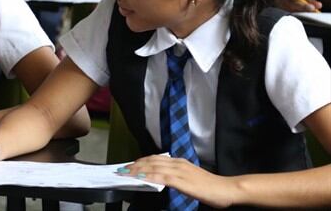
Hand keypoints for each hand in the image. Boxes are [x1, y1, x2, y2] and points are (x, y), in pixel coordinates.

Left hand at [122, 155, 238, 208]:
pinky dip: (149, 177)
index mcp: (179, 162)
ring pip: (153, 167)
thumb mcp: (190, 178)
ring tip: (125, 172)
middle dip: (134, 165)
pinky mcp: (182, 181)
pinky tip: (140, 178)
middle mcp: (177, 164)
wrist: (227, 189)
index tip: (129, 165)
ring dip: (137, 170)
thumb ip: (176, 176)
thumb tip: (161, 178)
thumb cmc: (210, 186)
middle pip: (151, 161)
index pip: (155, 159)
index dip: (140, 161)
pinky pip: (162, 177)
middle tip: (121, 169)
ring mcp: (180, 171)